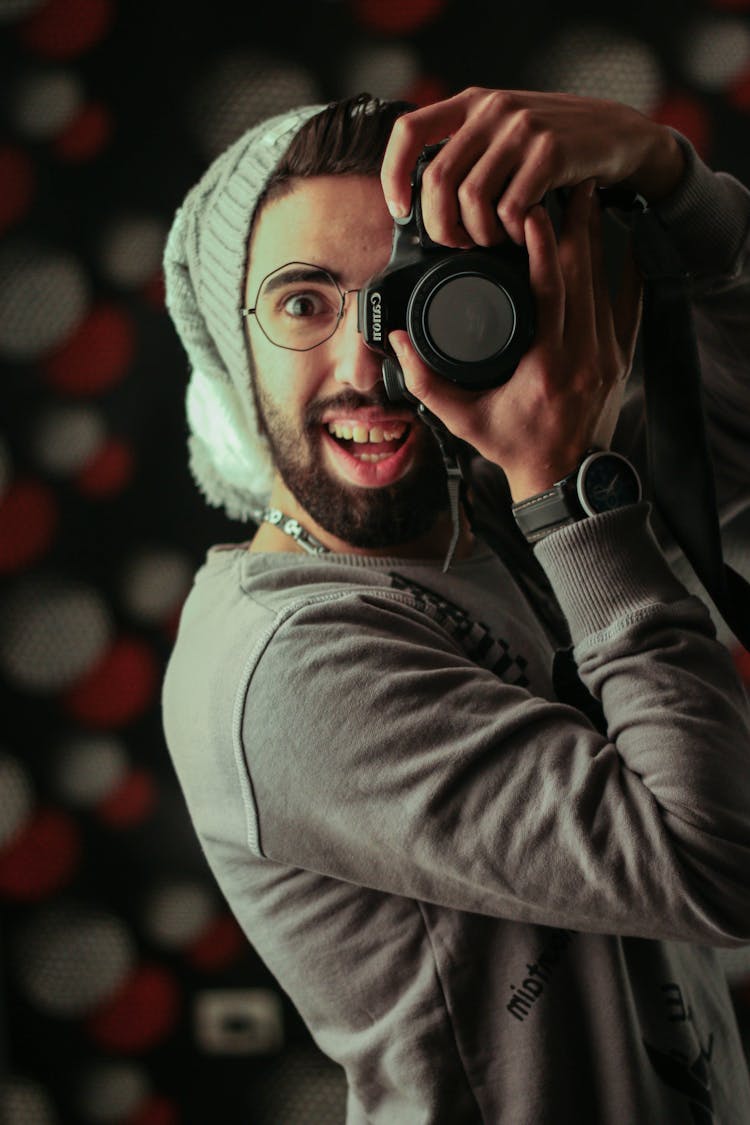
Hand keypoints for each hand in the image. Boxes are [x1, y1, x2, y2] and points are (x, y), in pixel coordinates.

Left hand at [381, 87, 684, 245]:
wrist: (617, 134)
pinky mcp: (552, 152)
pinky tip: (523, 234)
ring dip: (478, 234)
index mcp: (471, 104)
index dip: (395, 176)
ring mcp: (522, 128)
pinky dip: (513, 233)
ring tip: (495, 239)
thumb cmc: (551, 149)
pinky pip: (512, 208)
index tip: (401, 211)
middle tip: (459, 244)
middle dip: (440, 225)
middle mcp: (492, 109)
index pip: (409, 132)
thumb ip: (466, 156)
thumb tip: (419, 207)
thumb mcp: (502, 138)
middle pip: (437, 178)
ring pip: (472, 198)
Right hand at [388, 182, 642, 501]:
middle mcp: (585, 354)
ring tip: (582, 196)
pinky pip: (622, 300)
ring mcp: (607, 354)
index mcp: (549, 365)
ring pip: (605, 281)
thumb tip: (396, 340)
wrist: (564, 479)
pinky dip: (615, 265)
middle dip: (575, 222)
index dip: (544, 243)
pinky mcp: (618, 356)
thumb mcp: (462, 419)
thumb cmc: (514, 448)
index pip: (552, 288)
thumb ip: (425, 381)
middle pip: (585, 272)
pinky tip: (612, 235)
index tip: (531, 207)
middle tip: (565, 179)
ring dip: (594, 237)